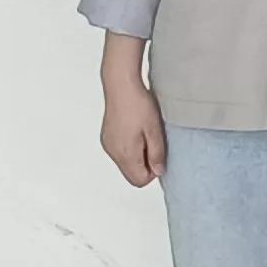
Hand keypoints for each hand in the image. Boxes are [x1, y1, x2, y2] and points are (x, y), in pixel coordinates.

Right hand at [99, 71, 166, 187]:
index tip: (159, 155)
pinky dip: (130, 148)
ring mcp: (108, 145)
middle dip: (145, 165)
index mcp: (125, 154)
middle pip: (131, 174)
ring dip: (138, 155)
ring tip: (146, 134)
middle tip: (154, 143)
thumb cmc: (138, 105)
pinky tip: (136, 130)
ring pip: (126, 163)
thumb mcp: (155, 130)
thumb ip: (156, 154)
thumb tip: (159, 171)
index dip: (153, 172)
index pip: (139, 181)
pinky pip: (120, 152)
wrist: (121, 85)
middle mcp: (113, 153)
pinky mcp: (107, 137)